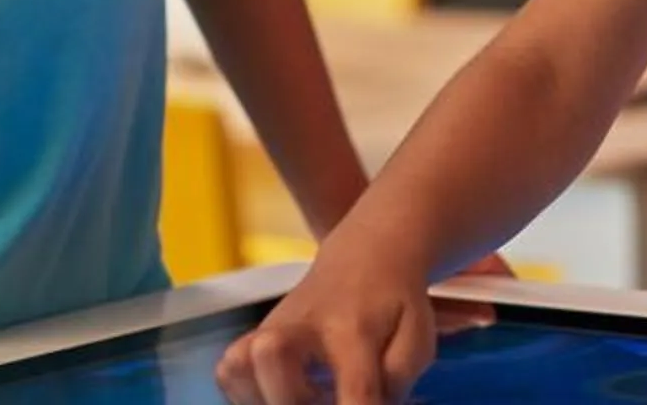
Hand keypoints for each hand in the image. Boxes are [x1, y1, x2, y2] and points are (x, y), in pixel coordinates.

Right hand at [215, 252, 434, 404]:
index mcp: (354, 330)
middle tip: (328, 396)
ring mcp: (269, 329)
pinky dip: (250, 394)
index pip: (355, 390)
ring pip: (238, 368)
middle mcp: (301, 326)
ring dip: (268, 398)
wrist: (365, 256)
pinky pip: (230, 374)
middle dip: (295, 398)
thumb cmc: (393, 302)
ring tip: (304, 398)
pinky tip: (282, 394)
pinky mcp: (251, 338)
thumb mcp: (416, 337)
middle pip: (271, 357)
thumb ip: (397, 380)